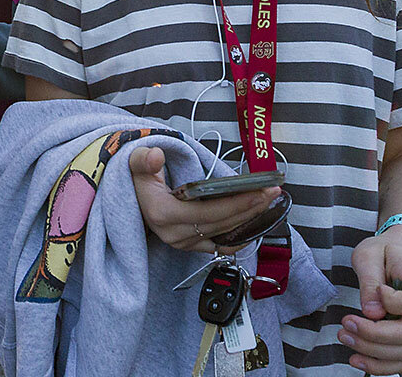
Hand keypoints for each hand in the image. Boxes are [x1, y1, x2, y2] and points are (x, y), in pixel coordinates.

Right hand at [128, 147, 281, 254]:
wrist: (128, 200)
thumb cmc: (136, 180)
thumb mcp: (135, 165)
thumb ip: (144, 160)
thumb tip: (156, 155)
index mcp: (163, 214)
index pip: (209, 212)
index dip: (238, 203)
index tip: (261, 191)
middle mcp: (174, 234)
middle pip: (221, 223)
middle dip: (250, 207)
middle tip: (273, 191)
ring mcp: (182, 243)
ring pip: (223, 233)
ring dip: (248, 218)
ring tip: (268, 201)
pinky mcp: (188, 246)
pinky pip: (218, 246)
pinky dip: (237, 238)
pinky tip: (254, 226)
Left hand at [342, 228, 401, 374]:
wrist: (389, 256)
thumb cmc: (381, 253)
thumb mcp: (369, 256)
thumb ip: (370, 280)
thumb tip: (372, 312)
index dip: (397, 302)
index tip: (378, 290)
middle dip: (376, 335)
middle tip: (346, 323)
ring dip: (373, 352)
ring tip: (345, 337)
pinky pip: (399, 363)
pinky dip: (379, 366)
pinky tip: (355, 359)